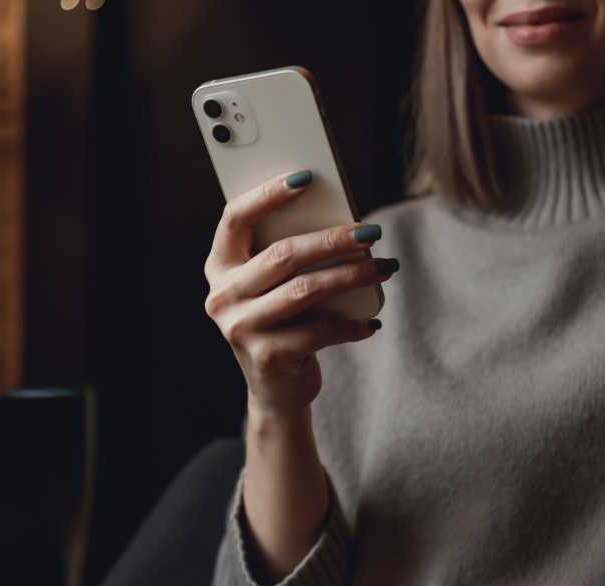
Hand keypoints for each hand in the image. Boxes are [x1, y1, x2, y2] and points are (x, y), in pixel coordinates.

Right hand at [204, 170, 397, 414]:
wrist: (277, 390)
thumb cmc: (283, 323)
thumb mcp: (276, 286)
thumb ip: (290, 254)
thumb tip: (342, 221)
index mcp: (219, 266)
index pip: (236, 217)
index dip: (268, 194)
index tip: (307, 176)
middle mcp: (222, 295)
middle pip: (283, 255)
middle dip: (333, 239)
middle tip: (372, 232)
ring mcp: (240, 328)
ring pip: (305, 290)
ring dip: (352, 276)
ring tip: (384, 267)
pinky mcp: (266, 357)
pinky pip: (319, 331)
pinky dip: (352, 325)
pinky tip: (372, 321)